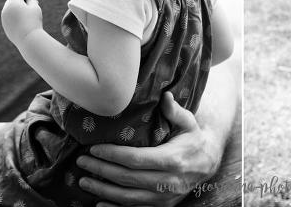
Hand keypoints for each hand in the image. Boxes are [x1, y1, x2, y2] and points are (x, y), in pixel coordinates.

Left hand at [1, 0, 42, 45]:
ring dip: (17, 7)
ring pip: (10, 9)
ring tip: (28, 10)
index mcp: (13, 2)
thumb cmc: (33, 21)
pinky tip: (23, 19)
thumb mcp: (35, 7)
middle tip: (31, 0)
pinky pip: (9, 17)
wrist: (28, 39)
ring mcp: (4, 18)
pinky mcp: (5, 26)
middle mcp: (6, 9)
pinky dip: (15, 15)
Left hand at [76, 92, 222, 205]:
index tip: (94, 148)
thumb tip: (165, 95)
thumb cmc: (194, 139)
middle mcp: (168, 182)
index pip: (135, 159)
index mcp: (173, 160)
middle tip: (82, 161)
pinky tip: (100, 203)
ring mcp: (165, 198)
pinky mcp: (163, 206)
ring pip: (128, 198)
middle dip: (101, 171)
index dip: (112, 155)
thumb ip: (175, 110)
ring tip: (84, 181)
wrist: (208, 163)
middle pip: (127, 179)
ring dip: (103, 190)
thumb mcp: (188, 122)